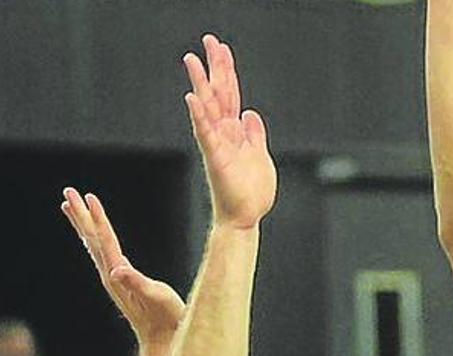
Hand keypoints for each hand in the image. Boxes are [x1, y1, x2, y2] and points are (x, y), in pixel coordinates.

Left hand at [60, 188, 184, 351]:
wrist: (164, 342)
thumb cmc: (166, 319)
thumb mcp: (155, 297)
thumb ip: (136, 283)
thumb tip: (117, 270)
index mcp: (118, 275)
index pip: (105, 240)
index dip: (98, 218)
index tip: (89, 196)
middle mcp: (111, 275)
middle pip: (92, 239)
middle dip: (81, 215)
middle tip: (68, 191)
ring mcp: (115, 279)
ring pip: (93, 246)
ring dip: (83, 225)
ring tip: (71, 207)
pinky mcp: (121, 283)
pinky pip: (102, 254)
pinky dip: (95, 239)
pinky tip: (95, 237)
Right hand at [183, 34, 276, 228]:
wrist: (247, 217)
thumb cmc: (252, 192)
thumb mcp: (260, 156)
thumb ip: (254, 134)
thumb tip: (250, 114)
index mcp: (235, 132)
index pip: (231, 94)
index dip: (227, 71)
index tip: (221, 48)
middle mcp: (224, 134)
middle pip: (218, 93)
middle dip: (214, 66)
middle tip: (208, 40)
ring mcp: (218, 144)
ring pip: (208, 108)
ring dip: (201, 83)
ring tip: (192, 60)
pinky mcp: (216, 158)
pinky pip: (205, 133)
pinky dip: (199, 116)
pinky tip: (192, 98)